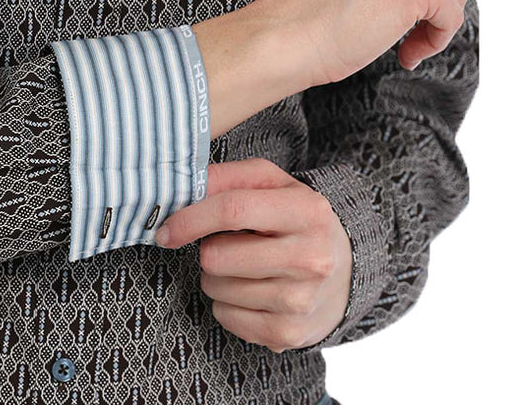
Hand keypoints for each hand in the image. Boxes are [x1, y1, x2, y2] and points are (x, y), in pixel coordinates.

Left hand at [154, 158, 352, 353]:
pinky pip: (225, 316)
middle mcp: (310, 256)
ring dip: (217, 276)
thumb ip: (230, 177)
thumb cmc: (297, 222)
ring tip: (244, 267)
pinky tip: (251, 291)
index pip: (234, 209)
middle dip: (208, 250)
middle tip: (228, 245)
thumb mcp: (274, 185)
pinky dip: (227, 303)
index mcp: (307, 210)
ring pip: (216, 288)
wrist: (344, 273)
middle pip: (218, 256)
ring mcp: (300, 300)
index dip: (191, 218)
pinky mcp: (287, 333)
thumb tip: (185, 186)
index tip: (166, 228)